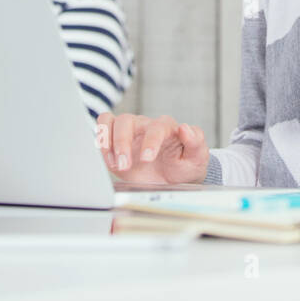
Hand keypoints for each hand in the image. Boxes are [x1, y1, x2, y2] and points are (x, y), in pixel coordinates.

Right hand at [95, 112, 209, 184]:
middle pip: (127, 120)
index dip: (150, 141)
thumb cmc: (184, 166)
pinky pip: (103, 128)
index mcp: (167, 128)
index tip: (146, 159)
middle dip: (123, 143)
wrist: (172, 180)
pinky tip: (109, 161)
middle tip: (125, 166)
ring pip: (112, 121)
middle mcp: (145, 126)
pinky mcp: (116, 141)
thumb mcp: (198, 158)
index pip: (156, 127)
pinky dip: (101, 141)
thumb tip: (185, 127)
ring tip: (115, 164)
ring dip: (109, 142)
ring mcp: (130, 132)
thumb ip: (196, 142)